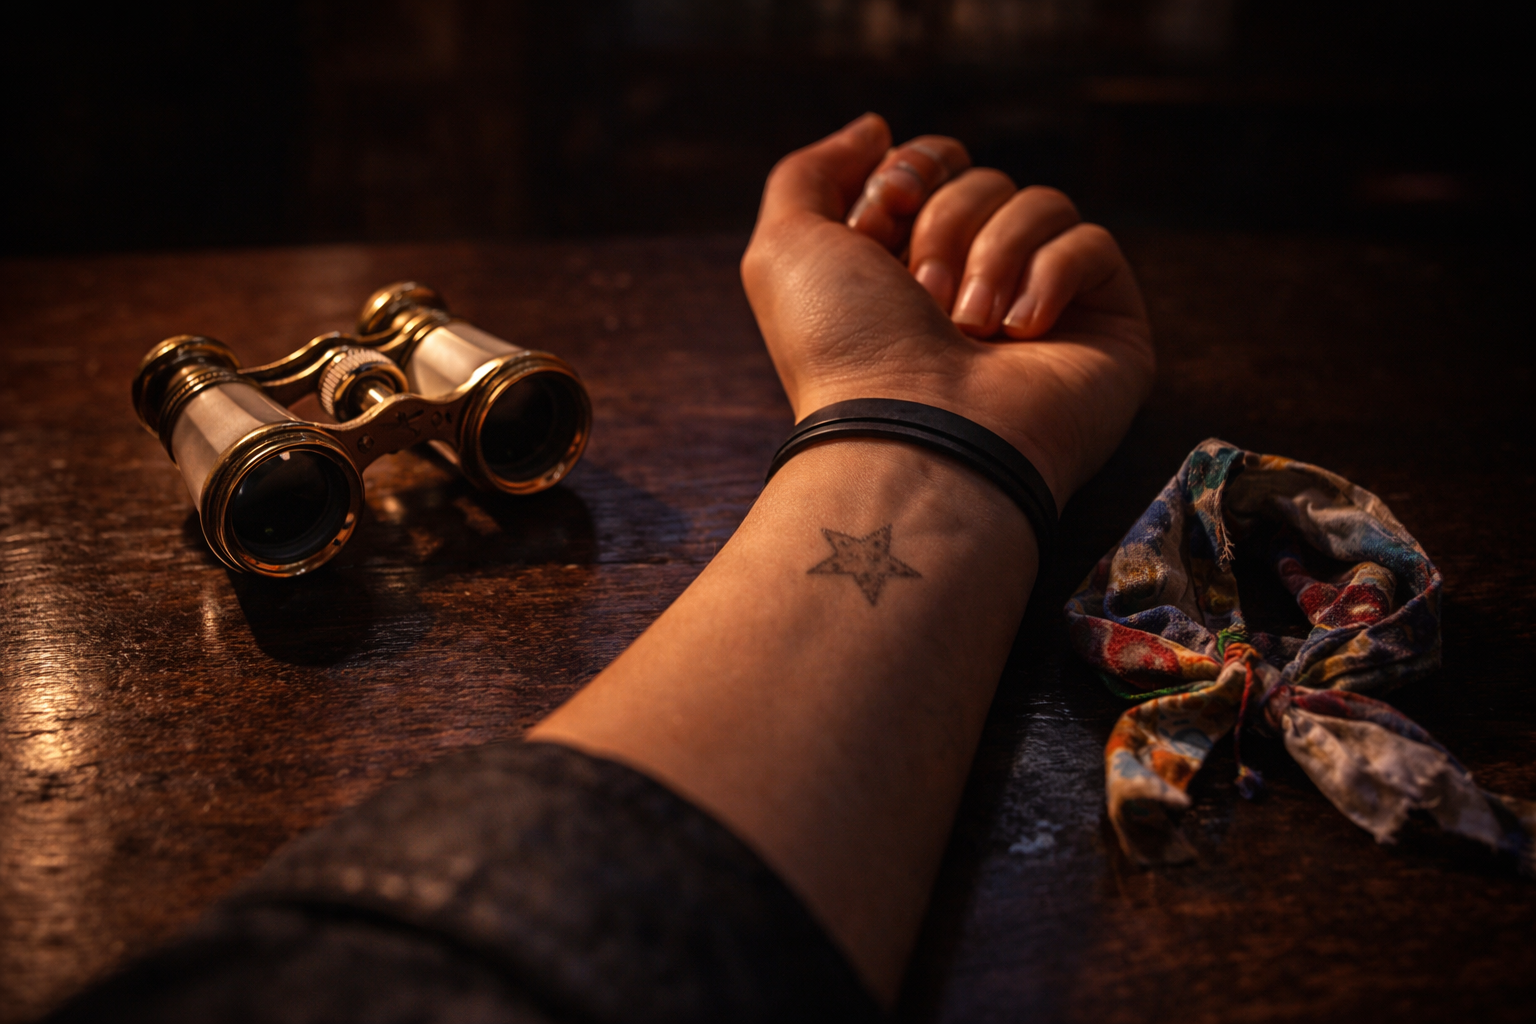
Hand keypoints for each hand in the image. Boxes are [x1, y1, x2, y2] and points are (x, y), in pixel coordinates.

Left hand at [740, 113, 1154, 507]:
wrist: (912, 437)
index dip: (911, 169)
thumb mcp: (787, 246)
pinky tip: (1019, 331)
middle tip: (920, 292)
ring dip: (992, 254)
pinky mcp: (1105, 329)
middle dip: (945, 221)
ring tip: (967, 325)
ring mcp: (1043, 307)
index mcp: (905, 266)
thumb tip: (875, 128)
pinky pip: (1093, 244)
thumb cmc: (844, 349)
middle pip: (984, 178)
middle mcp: (974, 285)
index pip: (935, 163)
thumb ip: (810, 173)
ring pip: (1040, 203)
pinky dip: (1051, 275)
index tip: (882, 212)